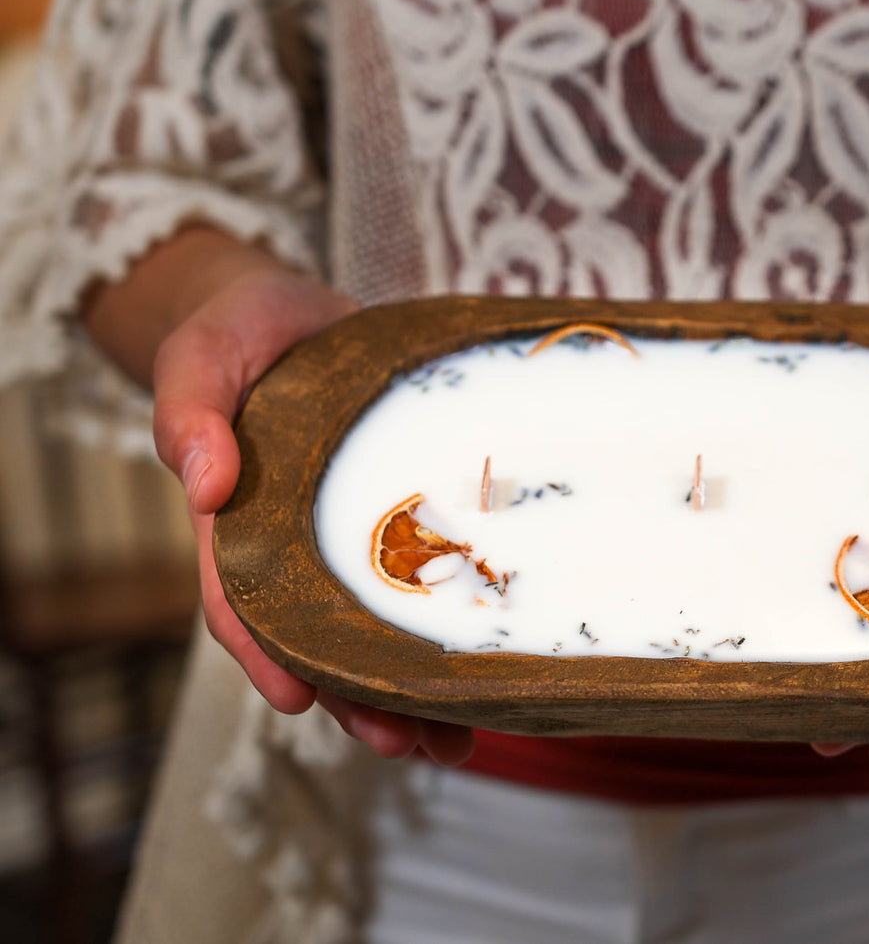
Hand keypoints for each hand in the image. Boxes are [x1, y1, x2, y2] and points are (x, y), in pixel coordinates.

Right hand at [87, 230, 474, 765]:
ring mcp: (352, 538)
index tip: (294, 698)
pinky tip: (491, 671)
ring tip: (454, 741)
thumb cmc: (237, 335)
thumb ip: (188, 412)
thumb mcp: (199, 357)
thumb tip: (205, 484)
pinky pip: (426, 579)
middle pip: (318, 640)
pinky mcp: (406, 517)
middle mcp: (295, 547)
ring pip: (375, 629)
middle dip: (356, 698)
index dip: (265, 652)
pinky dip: (452, 628)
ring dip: (409, 690)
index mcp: (237, 526)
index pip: (239, 602)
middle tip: (403, 744)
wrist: (296, 312)